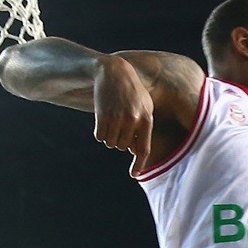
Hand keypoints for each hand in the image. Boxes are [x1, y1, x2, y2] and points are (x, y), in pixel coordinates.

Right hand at [92, 55, 154, 174]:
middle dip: (120, 141)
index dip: (138, 163)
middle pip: (123, 147)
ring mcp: (117, 118)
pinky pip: (100, 137)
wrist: (113, 72)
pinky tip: (103, 120)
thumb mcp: (145, 106)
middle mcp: (133, 120)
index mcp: (147, 119)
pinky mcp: (102, 116)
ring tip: (112, 121)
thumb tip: (134, 152)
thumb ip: (143, 129)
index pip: (144, 148)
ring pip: (111, 143)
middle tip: (120, 126)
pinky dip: (100, 133)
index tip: (134, 175)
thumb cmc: (132, 92)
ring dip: (110, 137)